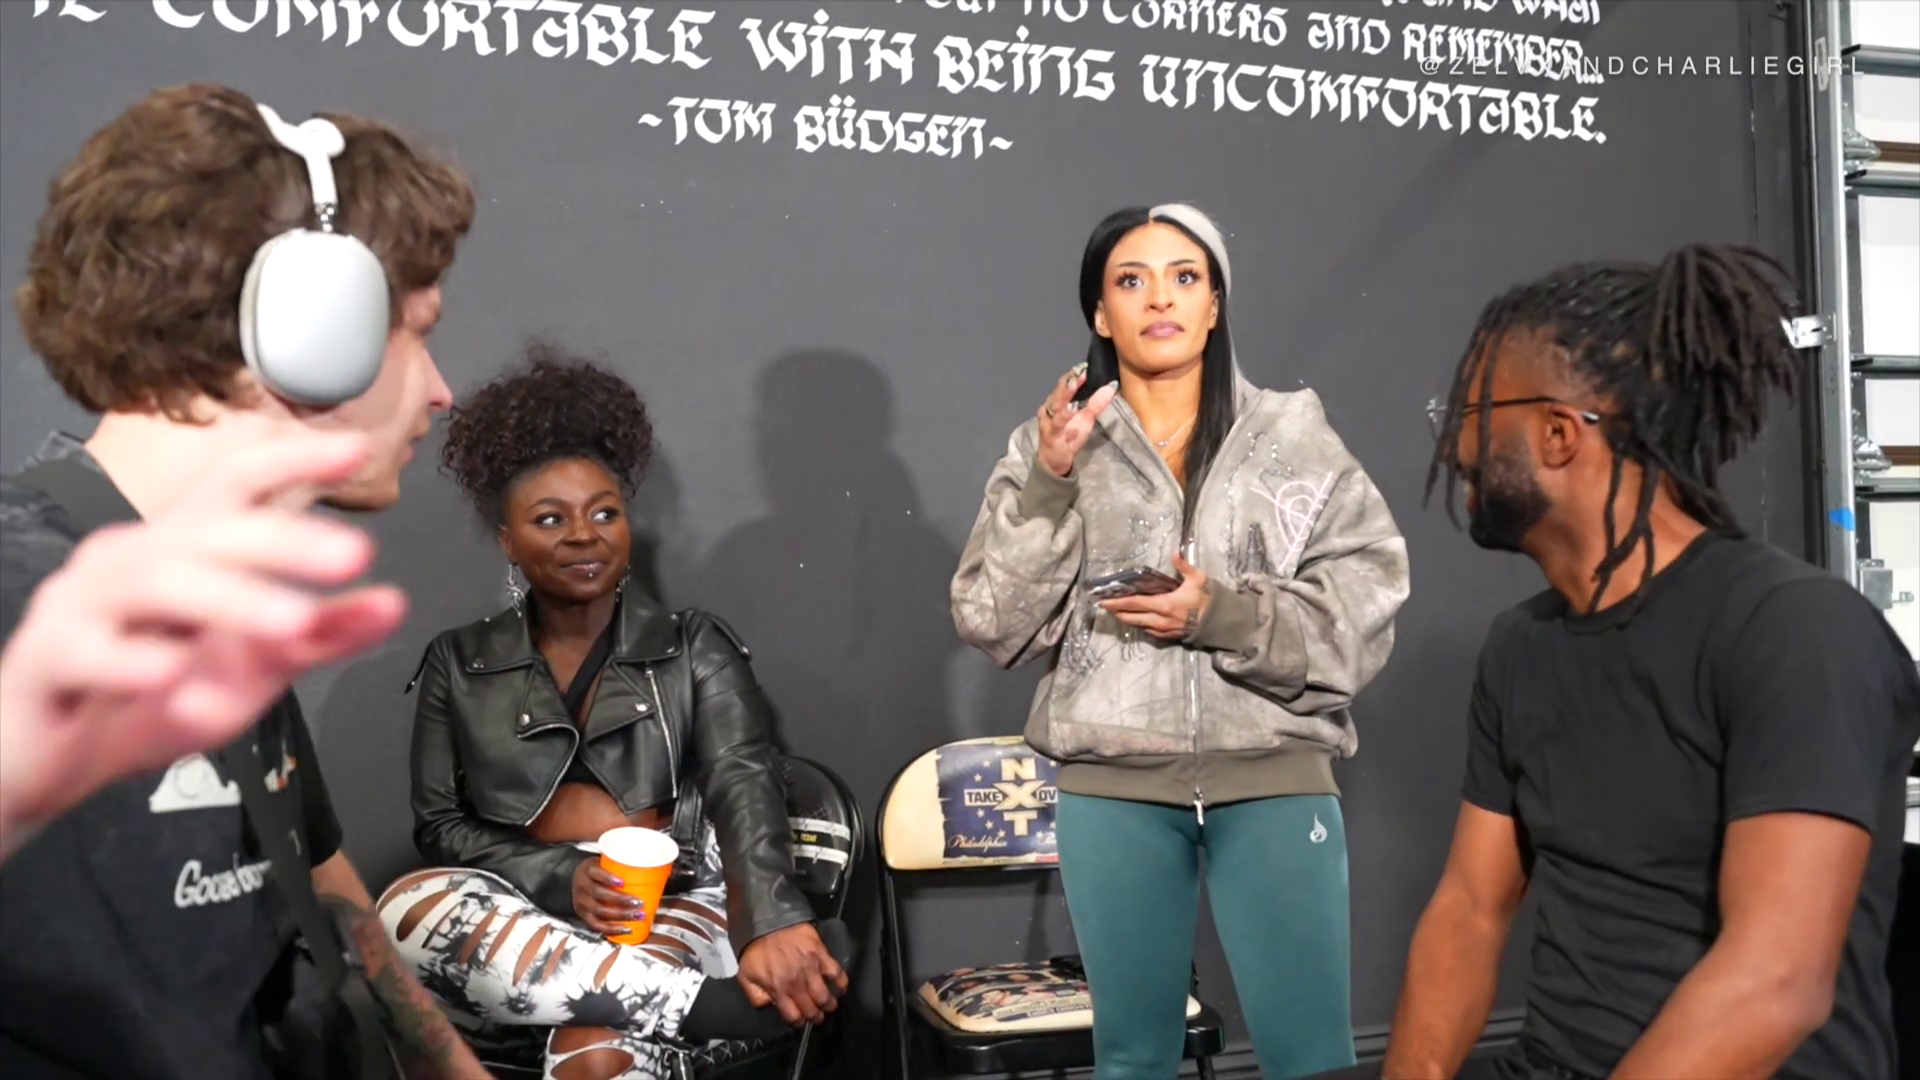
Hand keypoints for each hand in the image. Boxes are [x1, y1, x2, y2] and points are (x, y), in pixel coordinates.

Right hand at [0, 432, 405, 860]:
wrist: (48, 759)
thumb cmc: (146, 695)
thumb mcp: (250, 668)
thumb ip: (320, 636)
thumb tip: (392, 605)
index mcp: (182, 549)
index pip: (235, 484)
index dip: (291, 459)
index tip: (354, 449)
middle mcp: (131, 560)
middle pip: (206, 529)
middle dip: (283, 538)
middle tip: (351, 555)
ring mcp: (81, 605)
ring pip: (153, 580)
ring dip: (230, 599)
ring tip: (292, 622)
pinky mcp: (47, 662)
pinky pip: (86, 653)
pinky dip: (134, 664)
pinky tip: (172, 675)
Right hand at [572, 858, 642, 934]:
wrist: (575, 880)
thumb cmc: (597, 871)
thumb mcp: (603, 862)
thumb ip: (620, 865)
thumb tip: (654, 867)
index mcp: (587, 871)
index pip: (596, 874)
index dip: (608, 878)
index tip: (623, 882)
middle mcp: (582, 887)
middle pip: (599, 894)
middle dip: (620, 900)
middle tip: (639, 902)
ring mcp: (581, 903)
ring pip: (599, 911)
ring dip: (621, 916)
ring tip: (638, 916)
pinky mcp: (583, 916)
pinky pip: (596, 926)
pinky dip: (612, 929)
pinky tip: (626, 929)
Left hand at [736, 922, 848, 1026]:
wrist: (767, 920)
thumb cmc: (756, 947)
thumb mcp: (745, 975)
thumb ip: (755, 996)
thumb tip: (769, 1006)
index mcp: (778, 990)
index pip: (794, 1017)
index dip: (799, 1022)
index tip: (801, 1020)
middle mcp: (797, 983)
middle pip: (812, 1010)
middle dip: (816, 1017)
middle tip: (818, 1015)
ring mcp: (811, 969)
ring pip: (826, 996)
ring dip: (829, 1004)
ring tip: (829, 1004)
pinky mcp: (822, 954)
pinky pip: (837, 973)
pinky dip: (842, 982)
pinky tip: (840, 986)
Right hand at [1036, 363, 1118, 477]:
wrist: (1054, 460)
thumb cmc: (1069, 437)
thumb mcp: (1086, 419)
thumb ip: (1097, 403)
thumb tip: (1112, 385)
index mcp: (1058, 401)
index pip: (1065, 384)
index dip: (1075, 374)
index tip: (1086, 366)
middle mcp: (1051, 408)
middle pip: (1059, 391)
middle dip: (1070, 380)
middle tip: (1082, 371)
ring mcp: (1049, 420)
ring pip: (1057, 404)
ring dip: (1066, 394)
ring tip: (1074, 383)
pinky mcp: (1051, 434)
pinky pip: (1058, 424)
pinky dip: (1064, 415)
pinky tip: (1071, 409)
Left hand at [1099, 551, 1210, 640]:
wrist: (1221, 621)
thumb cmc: (1208, 598)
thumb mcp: (1198, 579)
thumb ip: (1184, 566)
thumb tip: (1174, 552)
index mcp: (1165, 605)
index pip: (1135, 603)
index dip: (1118, 602)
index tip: (1104, 601)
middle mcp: (1161, 620)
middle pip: (1132, 617)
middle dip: (1117, 612)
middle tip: (1105, 607)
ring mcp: (1165, 630)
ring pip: (1139, 626)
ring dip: (1127, 619)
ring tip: (1117, 612)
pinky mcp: (1169, 636)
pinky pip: (1149, 631)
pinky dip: (1140, 625)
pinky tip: (1136, 621)